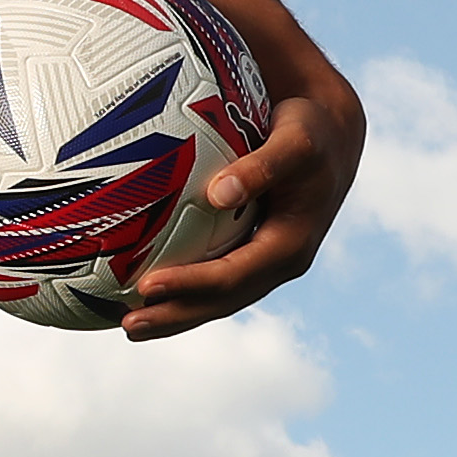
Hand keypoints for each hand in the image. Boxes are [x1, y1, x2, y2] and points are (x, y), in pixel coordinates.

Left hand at [119, 74, 357, 339]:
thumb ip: (263, 167)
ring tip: (126, 324)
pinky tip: (141, 288)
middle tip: (128, 325)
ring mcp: (263, 262)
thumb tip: (217, 194)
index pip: (233, 276)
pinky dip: (179, 287)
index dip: (191, 285)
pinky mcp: (250, 251)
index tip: (147, 286)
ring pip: (215, 298)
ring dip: (173, 313)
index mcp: (290, 247)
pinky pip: (211, 275)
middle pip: (221, 301)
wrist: (330, 134)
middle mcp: (277, 264)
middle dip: (175, 316)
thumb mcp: (296, 144)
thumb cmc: (310, 131)